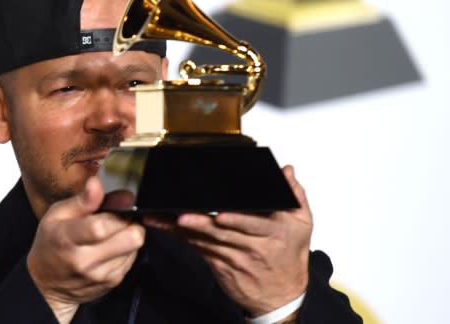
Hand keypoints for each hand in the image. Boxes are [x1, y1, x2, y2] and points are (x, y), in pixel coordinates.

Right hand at [27, 176, 144, 322]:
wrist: (47, 284)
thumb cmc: (51, 244)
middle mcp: (85, 260)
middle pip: (130, 237)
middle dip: (130, 221)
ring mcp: (101, 274)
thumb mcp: (57, 214)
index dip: (117, 211)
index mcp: (67, 239)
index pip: (100, 227)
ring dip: (128, 234)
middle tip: (118, 217)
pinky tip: (111, 246)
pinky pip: (133, 257)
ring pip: (136, 246)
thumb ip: (82, 199)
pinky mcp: (113, 281)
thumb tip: (97, 183)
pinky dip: (127, 248)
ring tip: (111, 233)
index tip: (119, 202)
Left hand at [145, 165, 311, 316]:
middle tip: (183, 216)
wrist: (282, 295)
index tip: (221, 214)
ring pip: (205, 241)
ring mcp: (234, 258)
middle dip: (201, 224)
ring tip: (164, 218)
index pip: (253, 224)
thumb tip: (286, 171)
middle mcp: (252, 246)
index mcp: (273, 233)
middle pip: (223, 233)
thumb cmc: (290, 256)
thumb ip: (295, 194)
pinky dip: (181, 237)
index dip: (236, 220)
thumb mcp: (302, 224)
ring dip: (183, 230)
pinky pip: (198, 249)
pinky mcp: (219, 265)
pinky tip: (165, 227)